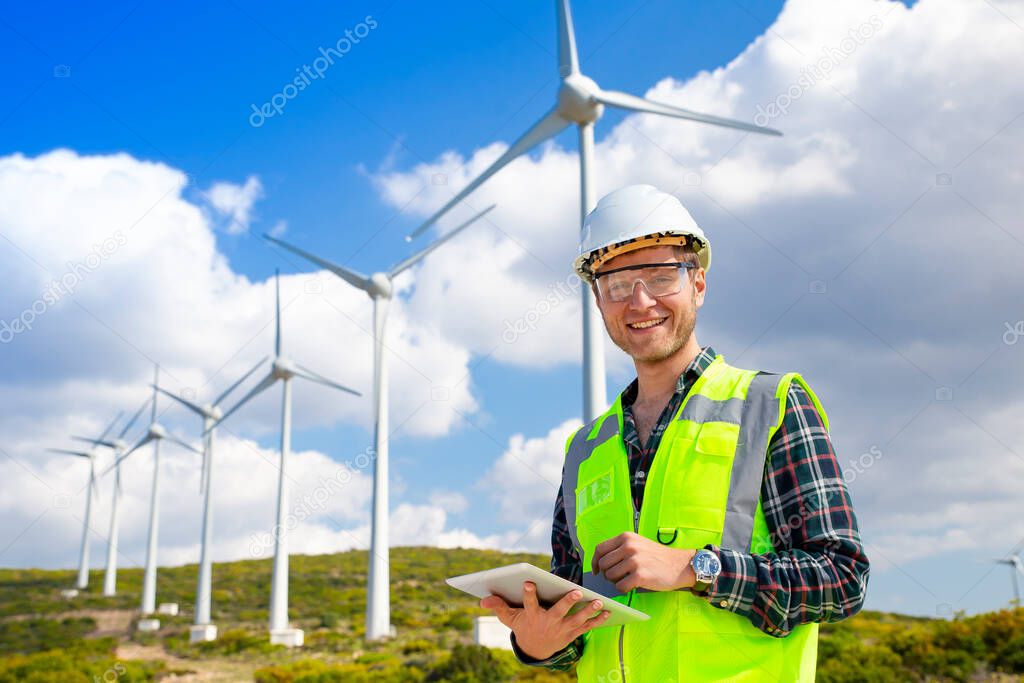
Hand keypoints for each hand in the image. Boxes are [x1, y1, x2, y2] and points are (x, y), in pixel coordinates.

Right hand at [479, 580, 609, 659]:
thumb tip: (483, 599)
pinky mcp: (572, 634)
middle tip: (577, 592)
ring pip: (577, 620)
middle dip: (568, 602)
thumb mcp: (510, 618)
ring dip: (588, 611)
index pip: (529, 604)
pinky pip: (586, 627)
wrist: (536, 650)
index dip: (528, 594)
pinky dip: (597, 620)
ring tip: (599, 602)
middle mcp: (548, 623)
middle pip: (558, 612)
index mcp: (532, 616)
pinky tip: (608, 611)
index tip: (529, 582)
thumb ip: (499, 607)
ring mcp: (562, 630)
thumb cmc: (523, 626)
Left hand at [591, 532, 696, 592]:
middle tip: (618, 577)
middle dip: (607, 574)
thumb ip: (620, 549)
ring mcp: (634, 560)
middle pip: (603, 564)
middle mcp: (629, 546)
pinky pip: (620, 586)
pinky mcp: (640, 575)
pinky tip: (632, 586)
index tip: (596, 570)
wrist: (679, 565)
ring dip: (616, 582)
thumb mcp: (638, 544)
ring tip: (628, 580)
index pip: (600, 549)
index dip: (595, 562)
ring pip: (610, 576)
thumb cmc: (657, 557)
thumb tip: (600, 562)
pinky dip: (624, 589)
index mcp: (626, 537)